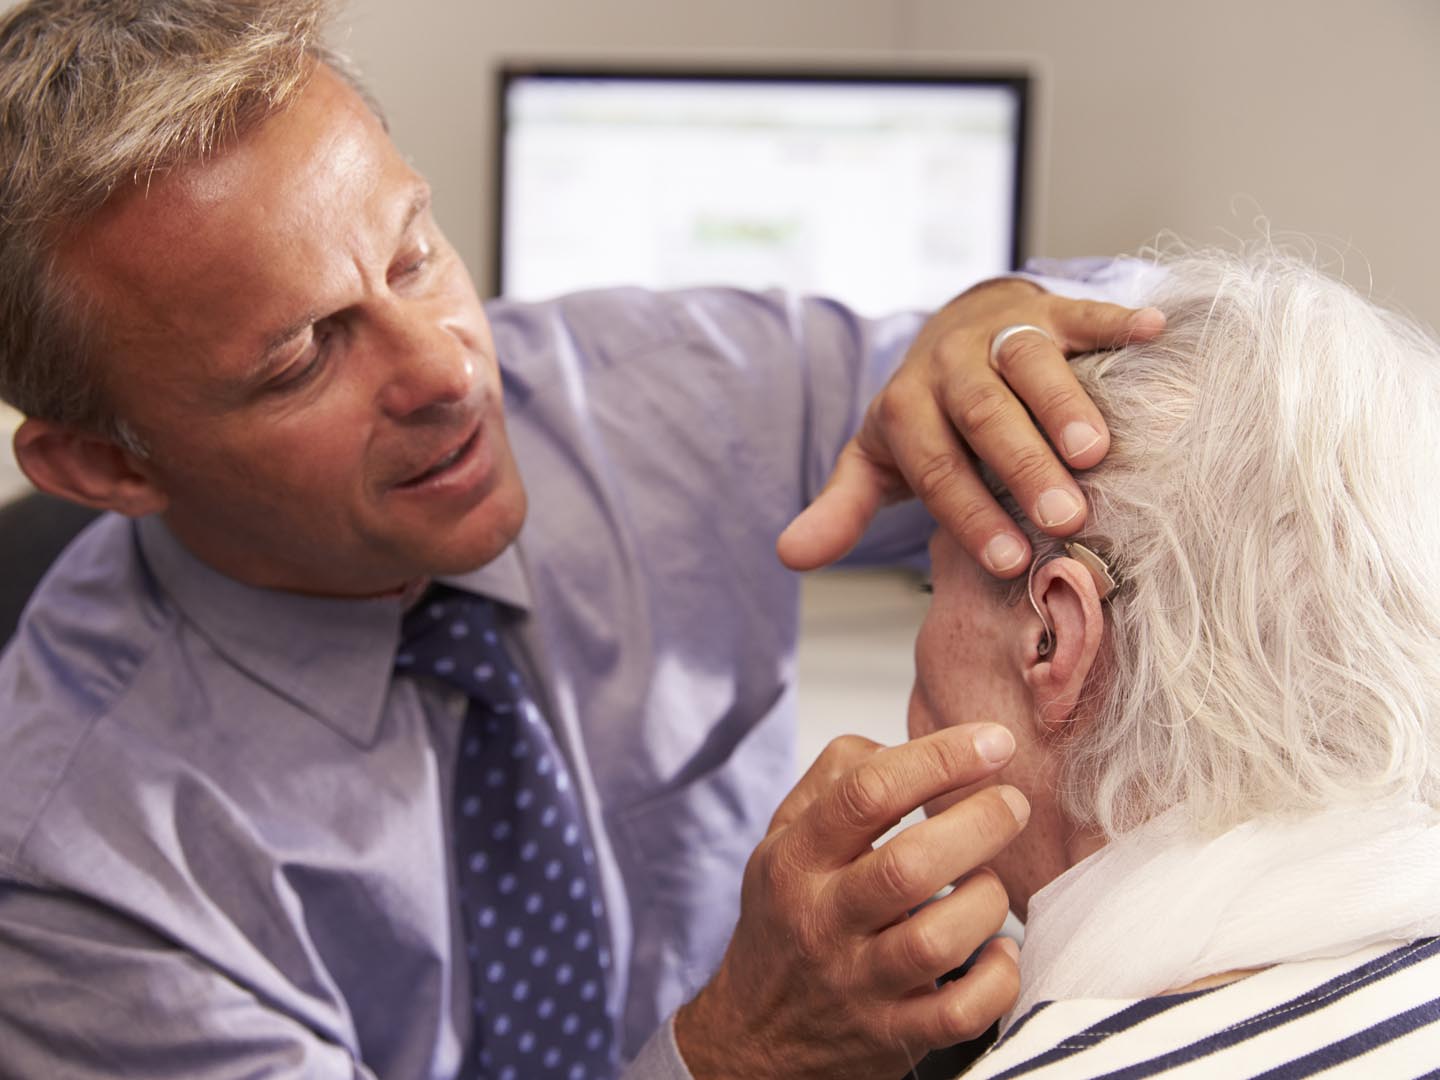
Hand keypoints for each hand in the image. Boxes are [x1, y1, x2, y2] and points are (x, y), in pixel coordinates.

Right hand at [673, 724, 1028, 1079]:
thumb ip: (838, 776)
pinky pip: (961, 1013)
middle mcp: (822, 919)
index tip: (992, 742)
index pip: (866, 794)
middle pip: (909, 867)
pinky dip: (998, 978)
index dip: (939, 759)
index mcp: (796, 859)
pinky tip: (1000, 949)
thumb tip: (912, 746)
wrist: (753, 1033)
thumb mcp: (784, 834)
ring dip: (986, 899)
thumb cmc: (786, 915)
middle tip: (1013, 803)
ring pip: (938, 941)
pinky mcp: (892, 1035)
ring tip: (990, 880)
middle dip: (980, 824)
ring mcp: (857, 984)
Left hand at [776, 278, 1165, 576]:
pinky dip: (1117, 321)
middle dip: (1021, 465)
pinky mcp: (1048, 307)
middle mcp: (950, 365)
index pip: (936, 466)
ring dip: (1064, 403)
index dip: (969, 514)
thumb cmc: (925, 418)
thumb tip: (789, 556)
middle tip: (1063, 518)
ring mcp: (1001, 332)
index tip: (1008, 563)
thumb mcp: (877, 460)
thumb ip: (841, 506)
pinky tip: (1156, 333)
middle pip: (984, 414)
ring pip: (1030, 362)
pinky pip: (1083, 312)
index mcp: (906, 407)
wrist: (952, 332)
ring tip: (1096, 452)